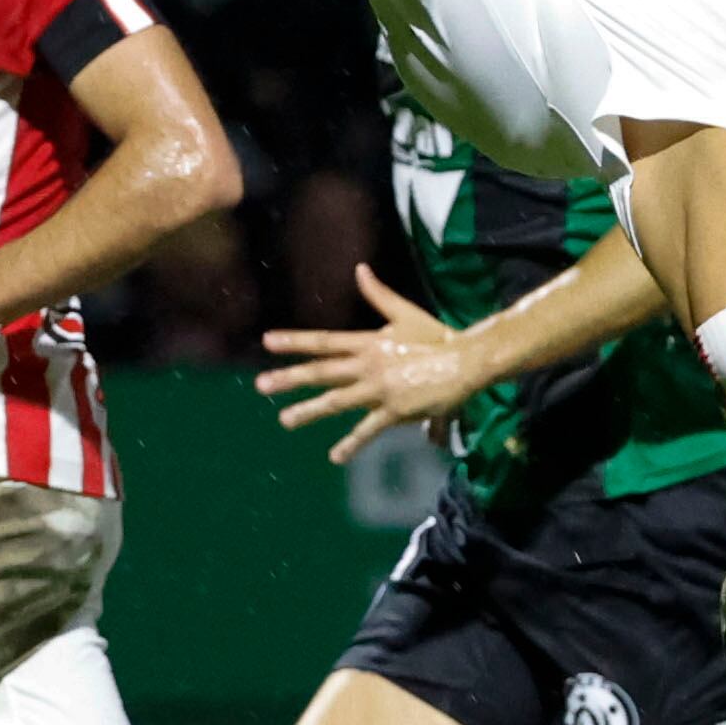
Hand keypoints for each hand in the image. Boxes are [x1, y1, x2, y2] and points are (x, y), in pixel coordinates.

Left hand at [256, 263, 479, 463]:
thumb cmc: (437, 337)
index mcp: (368, 342)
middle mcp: (367, 364)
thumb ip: (379, 294)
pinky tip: (336, 456)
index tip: (267, 341)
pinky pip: (367, 430)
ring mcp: (379, 388)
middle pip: (321, 371)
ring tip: (285, 420)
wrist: (464, 361)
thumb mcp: (404, 313)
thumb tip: (360, 268)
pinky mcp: (394, 410)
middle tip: (261, 385)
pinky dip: (352, 444)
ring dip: (309, 410)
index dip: (295, 341)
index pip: (324, 342)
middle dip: (289, 378)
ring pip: (337, 400)